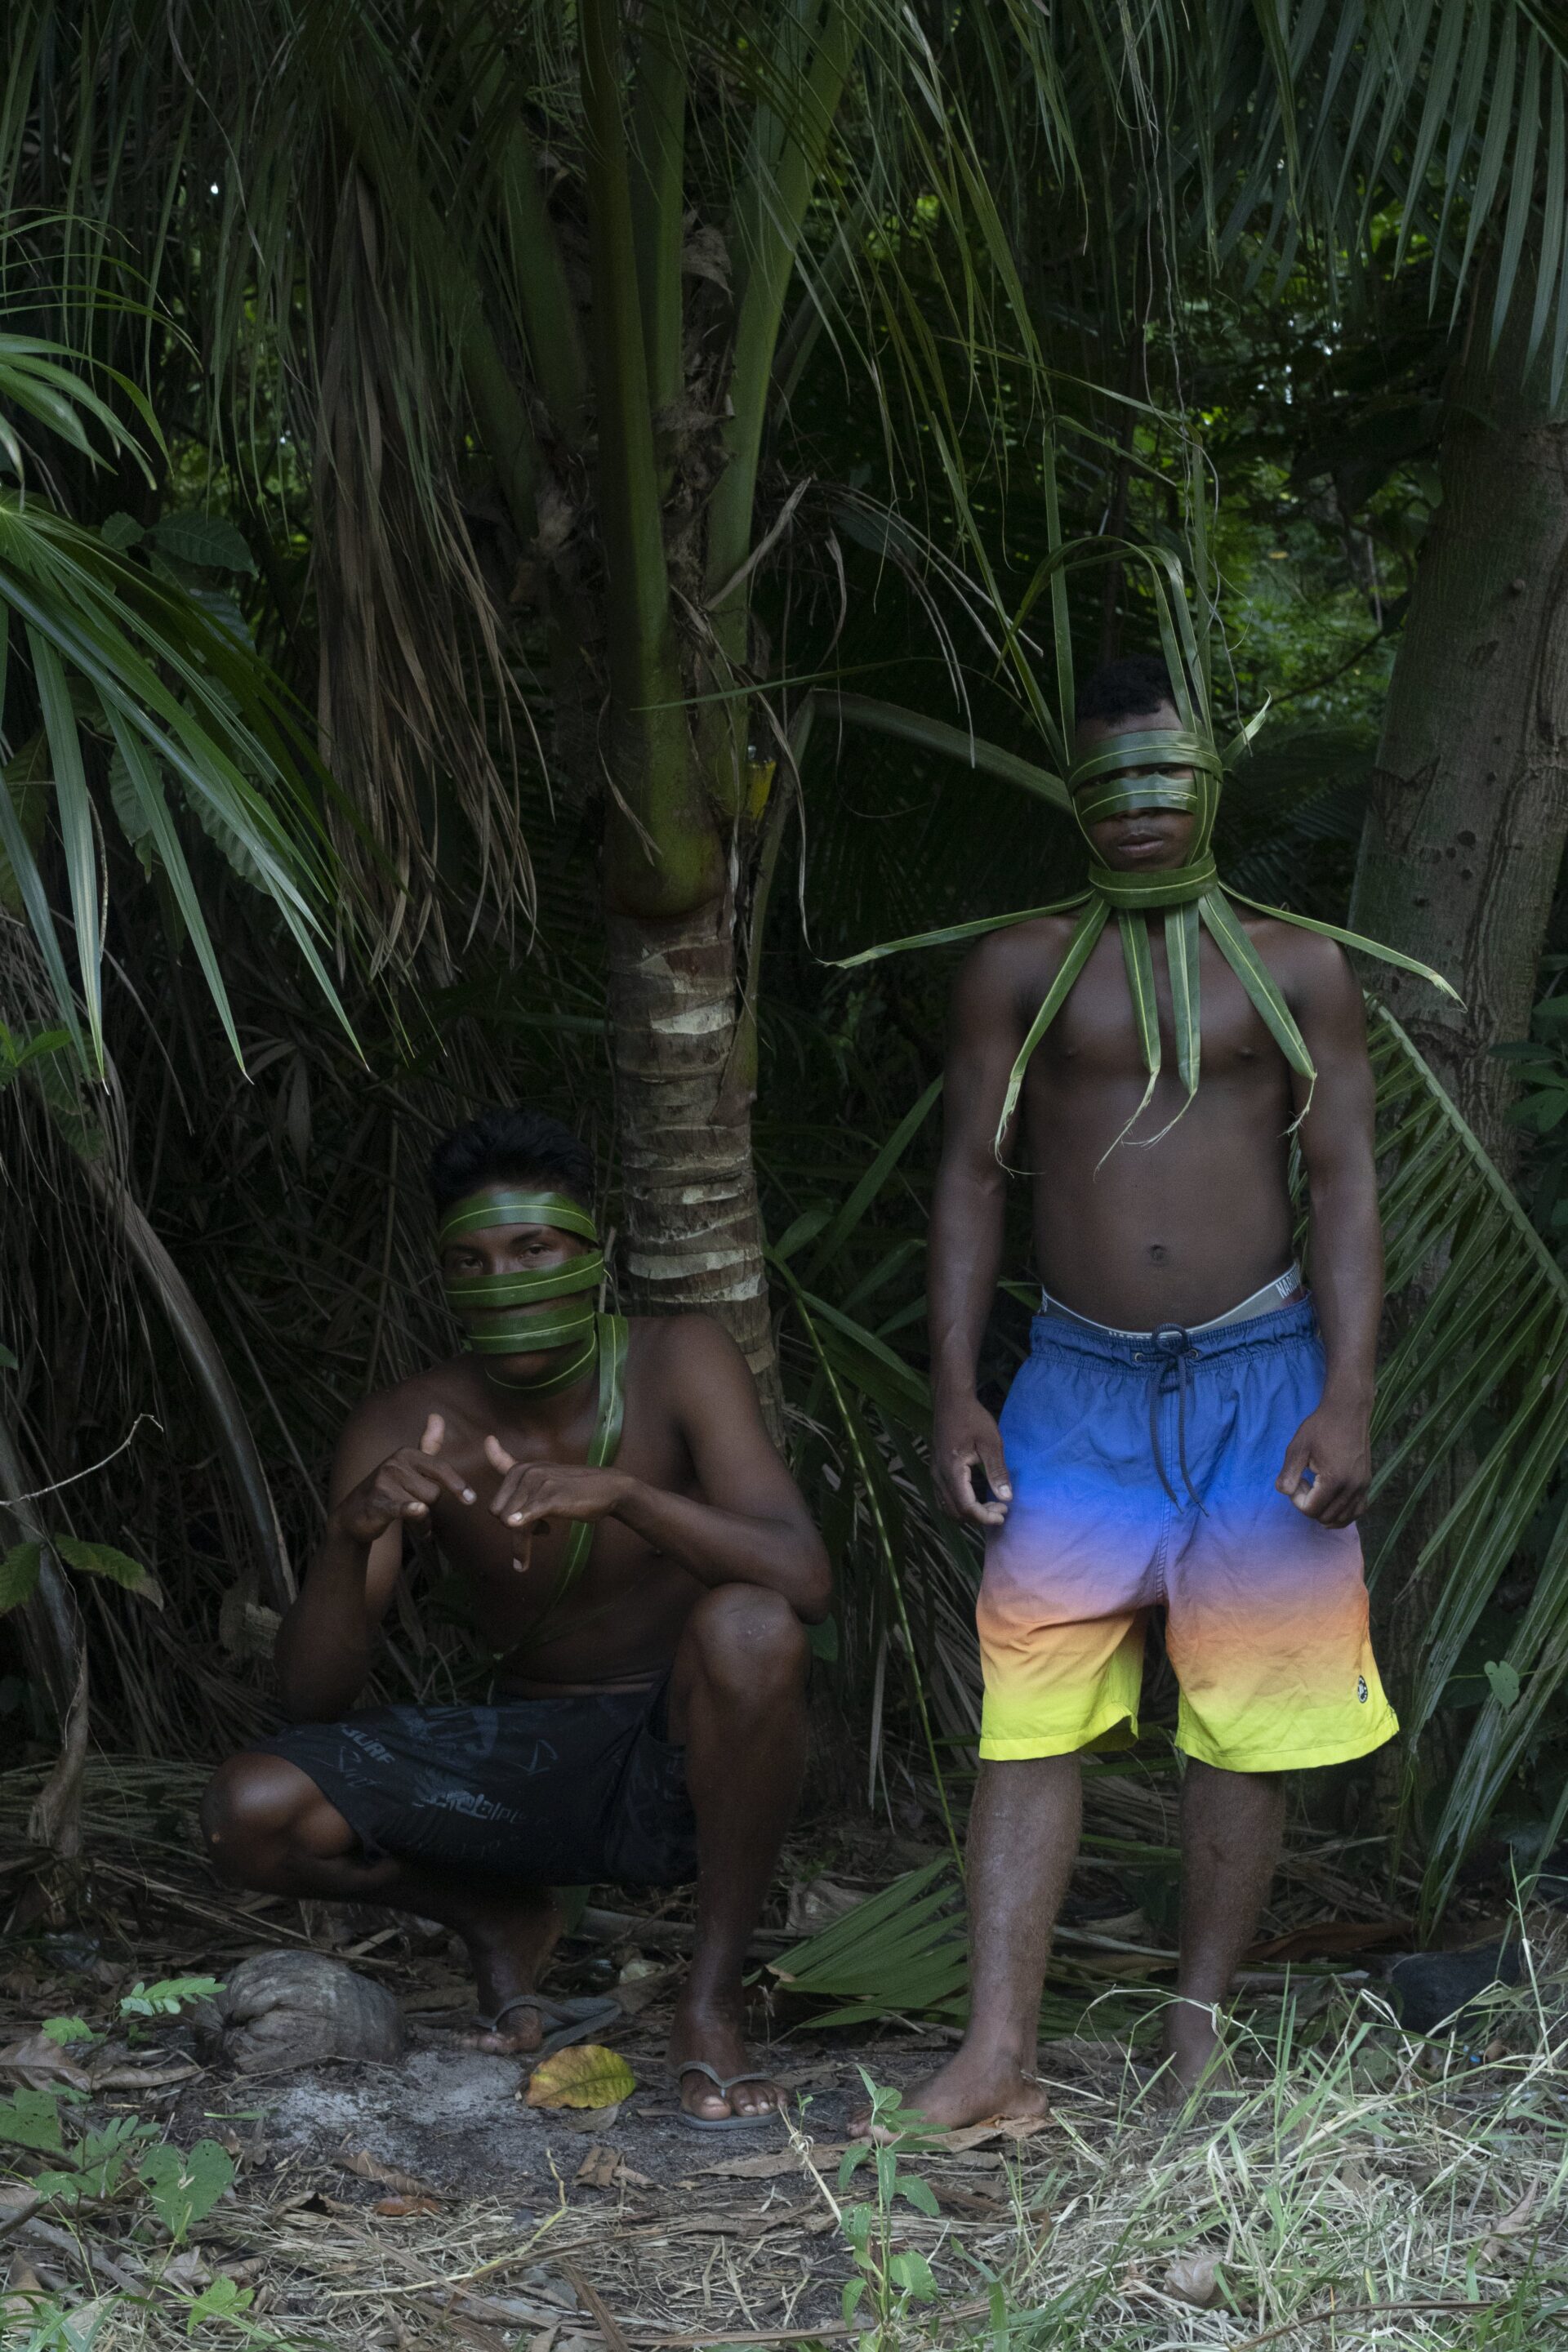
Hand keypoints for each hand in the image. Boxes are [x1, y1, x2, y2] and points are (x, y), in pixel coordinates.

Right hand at [329, 1414, 475, 1545]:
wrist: (353, 1513)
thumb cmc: (388, 1489)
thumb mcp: (408, 1464)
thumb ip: (427, 1444)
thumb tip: (437, 1415)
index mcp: (406, 1454)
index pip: (440, 1468)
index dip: (457, 1484)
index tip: (471, 1499)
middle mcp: (395, 1464)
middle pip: (434, 1492)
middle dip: (430, 1508)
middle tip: (417, 1511)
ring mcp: (384, 1483)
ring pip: (424, 1507)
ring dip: (422, 1522)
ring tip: (409, 1521)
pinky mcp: (377, 1502)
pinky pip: (402, 1507)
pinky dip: (411, 1510)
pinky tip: (418, 1510)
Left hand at [483, 1436, 631, 1573]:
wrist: (610, 1489)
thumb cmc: (575, 1488)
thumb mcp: (545, 1479)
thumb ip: (520, 1482)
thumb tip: (494, 1448)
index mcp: (524, 1467)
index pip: (499, 1462)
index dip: (494, 1452)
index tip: (491, 1439)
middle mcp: (527, 1471)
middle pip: (497, 1510)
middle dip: (512, 1526)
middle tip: (536, 1527)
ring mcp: (538, 1483)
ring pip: (510, 1522)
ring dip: (523, 1540)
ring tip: (545, 1532)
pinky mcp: (550, 1497)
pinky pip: (526, 1519)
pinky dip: (521, 1535)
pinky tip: (524, 1551)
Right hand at [932, 1394, 1011, 1527]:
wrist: (951, 1400)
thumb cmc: (972, 1417)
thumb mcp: (991, 1442)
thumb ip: (997, 1471)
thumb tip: (1007, 1498)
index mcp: (952, 1470)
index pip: (966, 1507)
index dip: (984, 1517)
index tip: (1004, 1513)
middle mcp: (938, 1476)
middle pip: (955, 1512)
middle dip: (979, 1517)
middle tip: (1001, 1509)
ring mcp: (934, 1473)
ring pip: (947, 1507)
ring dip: (969, 1512)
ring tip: (991, 1505)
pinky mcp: (935, 1470)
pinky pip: (944, 1497)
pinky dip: (960, 1504)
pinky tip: (976, 1497)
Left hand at [1276, 1402, 1370, 1527]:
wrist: (1347, 1411)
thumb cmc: (1320, 1427)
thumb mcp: (1298, 1448)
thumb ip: (1289, 1473)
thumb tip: (1284, 1492)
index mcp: (1334, 1480)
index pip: (1311, 1510)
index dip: (1297, 1500)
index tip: (1297, 1480)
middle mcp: (1352, 1487)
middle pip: (1326, 1517)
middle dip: (1310, 1506)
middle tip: (1305, 1483)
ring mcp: (1363, 1486)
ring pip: (1343, 1519)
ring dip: (1325, 1511)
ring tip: (1317, 1489)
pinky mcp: (1367, 1483)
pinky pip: (1358, 1511)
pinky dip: (1344, 1514)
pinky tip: (1331, 1504)